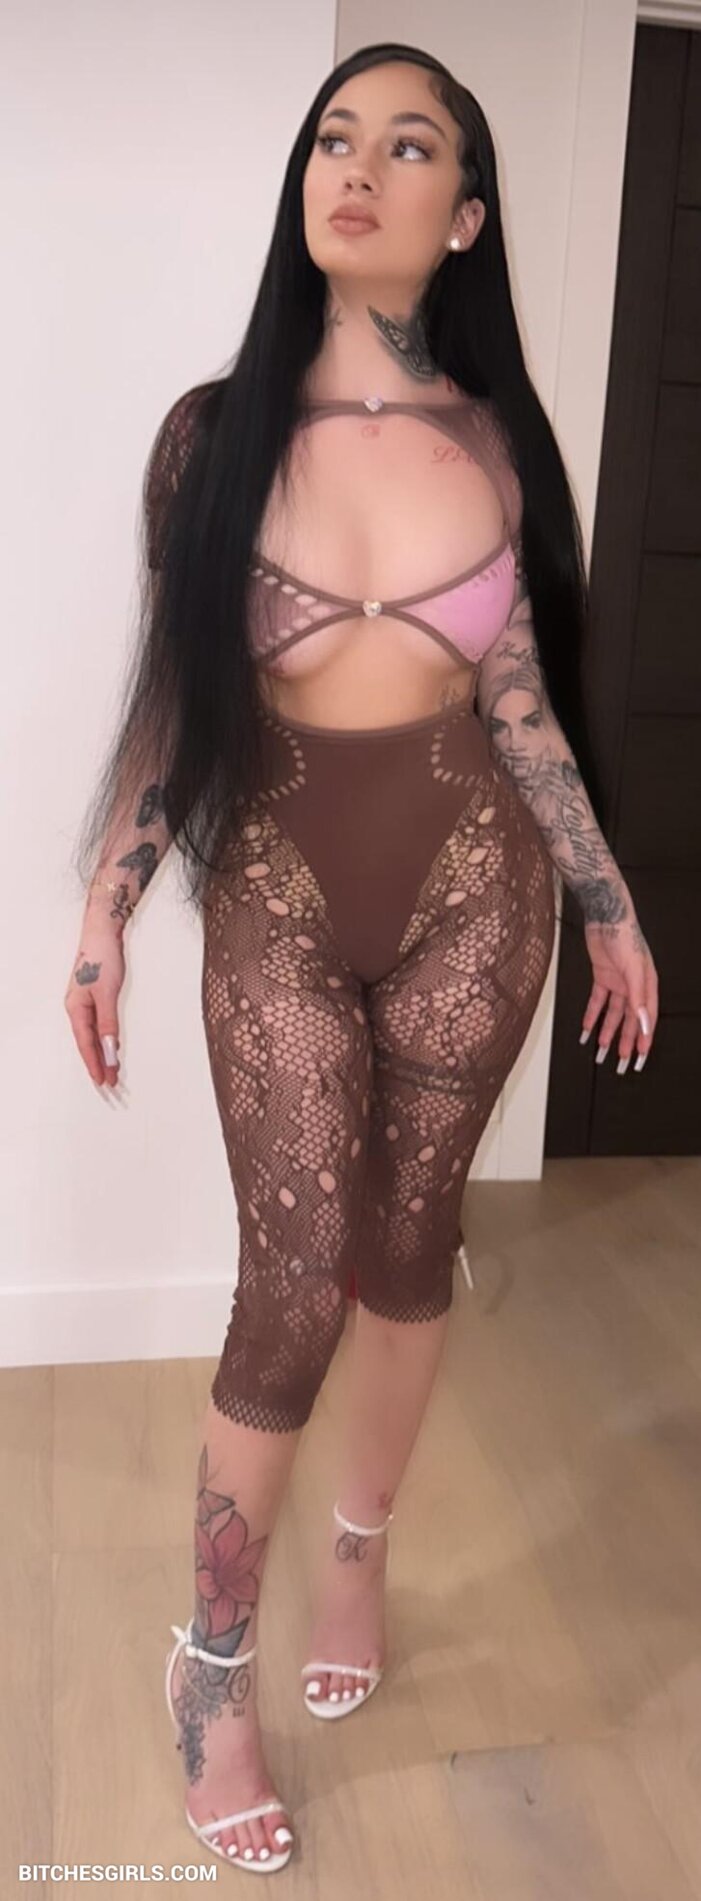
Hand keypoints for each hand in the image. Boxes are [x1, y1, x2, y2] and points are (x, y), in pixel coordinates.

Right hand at [64, 915, 126, 1093]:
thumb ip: (108, 1022)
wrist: (103, 931)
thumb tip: (110, 1049)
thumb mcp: (106, 993)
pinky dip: (105, 1037)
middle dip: (98, 1063)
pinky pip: (99, 1024)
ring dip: (102, 1052)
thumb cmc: (102, 958)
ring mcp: (85, 1002)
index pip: (86, 1044)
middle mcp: (77, 1008)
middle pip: (87, 1042)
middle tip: (110, 1083)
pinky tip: (110, 1046)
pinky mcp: (95, 995)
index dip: (95, 1064)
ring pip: (93, 1034)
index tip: (104, 1081)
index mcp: (75, 1008)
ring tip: (111, 1071)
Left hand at [581, 907, 658, 1073]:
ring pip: (612, 1015)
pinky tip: (586, 1028)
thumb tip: (642, 1023)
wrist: (606, 916)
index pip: (646, 1020)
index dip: (643, 1039)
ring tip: (602, 1051)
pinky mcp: (602, 976)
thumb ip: (638, 999)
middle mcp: (634, 987)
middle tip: (622, 1062)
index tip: (639, 1057)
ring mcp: (618, 982)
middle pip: (629, 1021)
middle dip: (626, 1042)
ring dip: (607, 1032)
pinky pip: (597, 1001)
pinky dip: (591, 1015)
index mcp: (647, 986)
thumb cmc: (626, 937)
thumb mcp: (634, 971)